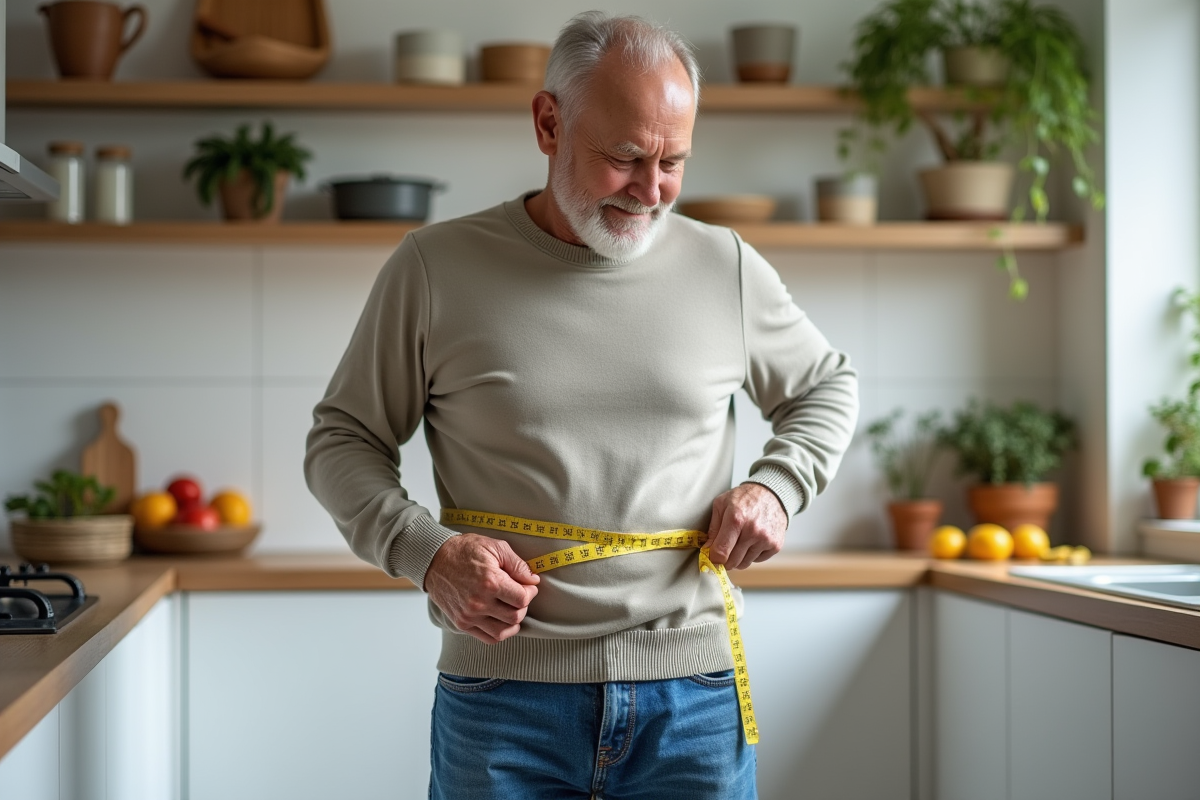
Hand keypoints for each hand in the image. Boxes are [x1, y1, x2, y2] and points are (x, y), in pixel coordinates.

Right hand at [424, 533, 540, 644]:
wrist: (434, 559)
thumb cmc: (465, 550)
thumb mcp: (494, 547)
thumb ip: (517, 564)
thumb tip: (533, 580)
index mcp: (490, 582)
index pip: (523, 599)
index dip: (530, 592)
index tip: (527, 585)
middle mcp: (479, 602)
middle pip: (515, 616)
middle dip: (523, 606)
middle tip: (519, 594)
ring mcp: (469, 615)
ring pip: (503, 631)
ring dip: (513, 621)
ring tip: (510, 608)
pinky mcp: (461, 623)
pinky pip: (488, 638)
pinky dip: (499, 632)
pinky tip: (501, 620)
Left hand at [705, 483, 787, 569]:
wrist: (771, 493)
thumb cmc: (743, 498)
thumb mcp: (721, 504)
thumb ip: (713, 528)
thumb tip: (708, 550)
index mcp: (736, 519)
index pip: (721, 552)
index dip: (713, 558)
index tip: (711, 557)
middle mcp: (752, 531)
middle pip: (732, 562)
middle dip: (725, 559)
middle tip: (724, 550)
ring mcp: (766, 539)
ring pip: (744, 564)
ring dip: (738, 558)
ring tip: (739, 542)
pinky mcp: (775, 545)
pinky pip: (757, 561)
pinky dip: (752, 555)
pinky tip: (752, 541)